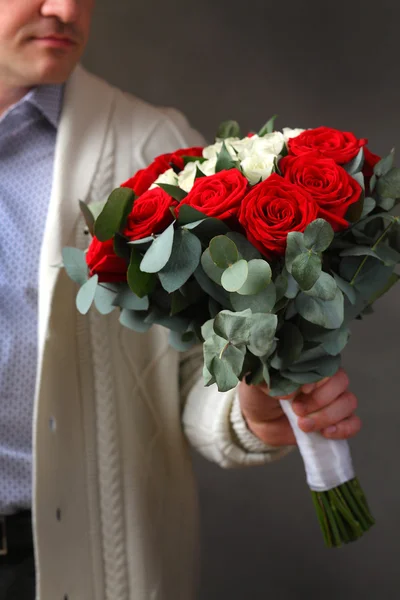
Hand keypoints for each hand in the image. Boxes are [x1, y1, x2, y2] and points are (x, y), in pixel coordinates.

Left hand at [238, 369, 360, 446]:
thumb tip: (290, 392)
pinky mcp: (336, 421)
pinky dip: (344, 429)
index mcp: (308, 364)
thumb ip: (269, 380)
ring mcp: (333, 400)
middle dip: (319, 400)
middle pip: (341, 383)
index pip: (326, 364)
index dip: (318, 379)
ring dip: (327, 417)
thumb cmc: (259, 395)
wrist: (258, 422)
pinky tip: (325, 433)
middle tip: (297, 410)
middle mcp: (324, 379)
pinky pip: (354, 423)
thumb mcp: (255, 383)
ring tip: (302, 425)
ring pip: (348, 402)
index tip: (302, 390)